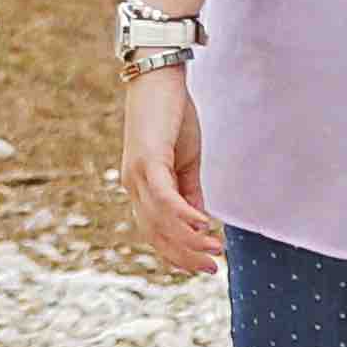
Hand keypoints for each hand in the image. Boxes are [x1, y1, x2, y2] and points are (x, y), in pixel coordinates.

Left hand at [119, 67, 218, 277]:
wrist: (158, 77)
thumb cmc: (171, 114)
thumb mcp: (184, 160)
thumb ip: (189, 191)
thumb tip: (199, 222)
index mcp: (140, 186)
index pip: (155, 231)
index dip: (177, 253)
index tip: (201, 267)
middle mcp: (133, 185)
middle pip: (157, 234)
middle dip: (185, 256)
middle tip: (212, 269)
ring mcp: (137, 174)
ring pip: (161, 222)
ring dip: (189, 241)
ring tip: (214, 251)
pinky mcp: (148, 161)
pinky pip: (165, 199)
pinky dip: (184, 216)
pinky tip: (204, 226)